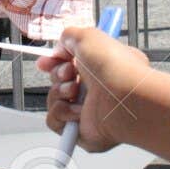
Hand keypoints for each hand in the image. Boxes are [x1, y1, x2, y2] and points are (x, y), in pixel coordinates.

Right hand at [38, 23, 151, 151]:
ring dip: (59, 93)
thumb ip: (68, 37)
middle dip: (58, 75)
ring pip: (54, 100)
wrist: (123, 98)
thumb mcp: (88, 36)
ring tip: (74, 92)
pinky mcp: (80, 132)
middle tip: (69, 74)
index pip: (70, 64)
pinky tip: (77, 111)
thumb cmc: (113, 67)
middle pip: (58, 81)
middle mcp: (94, 90)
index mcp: (99, 68)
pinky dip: (61, 113)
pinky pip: (54, 121)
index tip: (45, 62)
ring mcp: (87, 112)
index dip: (54, 62)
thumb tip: (58, 50)